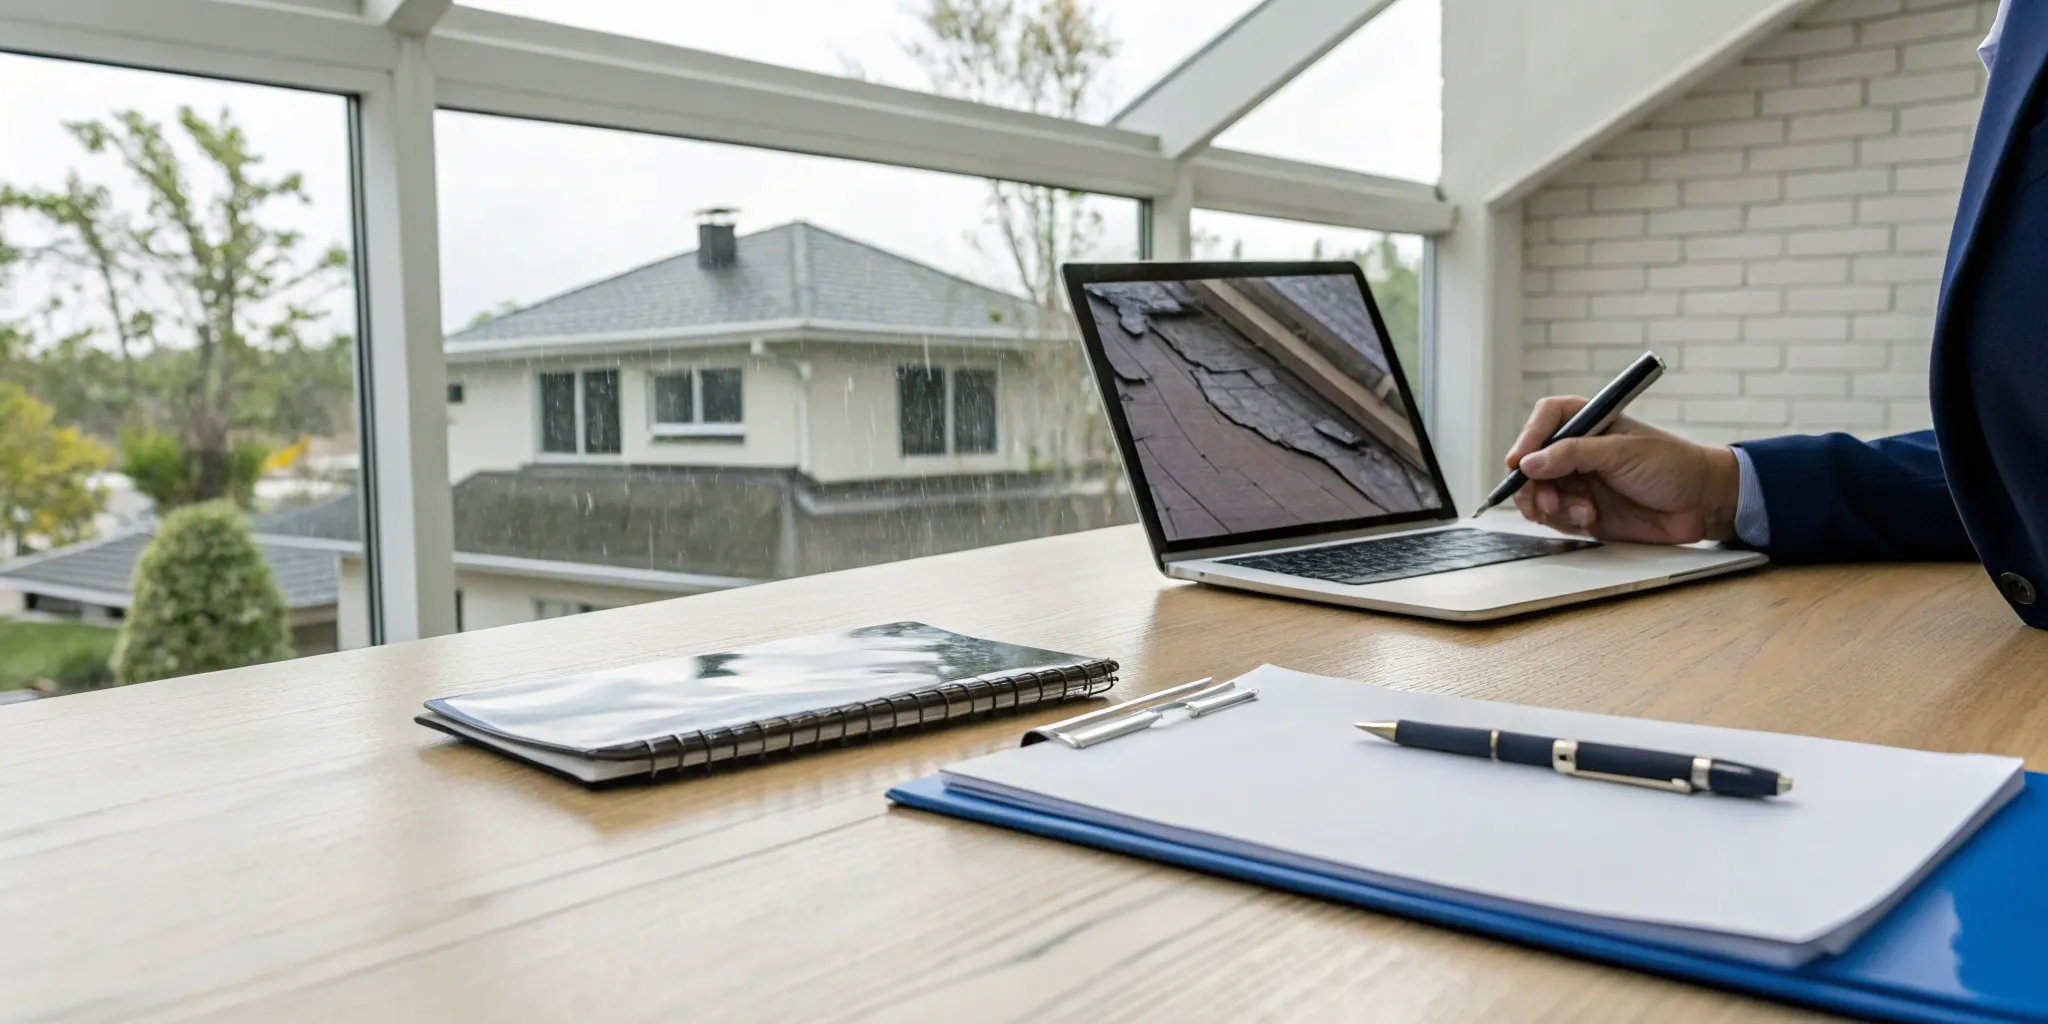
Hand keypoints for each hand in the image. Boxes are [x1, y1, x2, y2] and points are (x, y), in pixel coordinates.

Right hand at [1505, 396, 1740, 543]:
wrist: (1701, 505)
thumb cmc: (1672, 466)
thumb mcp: (1623, 453)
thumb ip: (1575, 454)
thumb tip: (1530, 463)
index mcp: (1590, 423)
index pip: (1546, 420)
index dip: (1528, 438)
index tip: (1519, 462)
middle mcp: (1578, 450)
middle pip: (1533, 461)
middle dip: (1533, 483)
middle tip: (1546, 501)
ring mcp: (1579, 481)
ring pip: (1538, 492)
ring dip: (1549, 505)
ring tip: (1579, 513)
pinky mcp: (1583, 510)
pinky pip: (1555, 516)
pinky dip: (1564, 520)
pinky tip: (1589, 519)